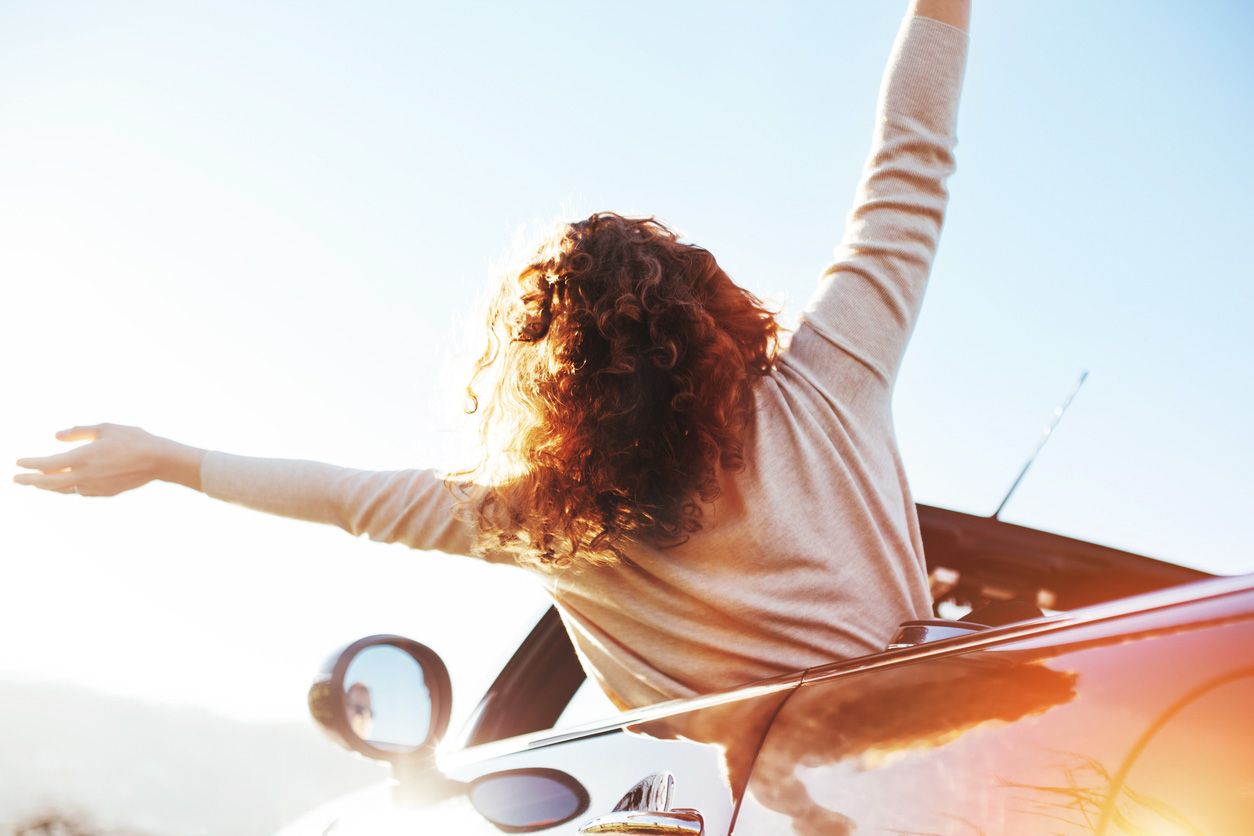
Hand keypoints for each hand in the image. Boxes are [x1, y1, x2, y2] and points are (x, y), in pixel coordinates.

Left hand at [14, 424, 204, 496]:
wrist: (159, 461)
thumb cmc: (133, 439)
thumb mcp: (105, 428)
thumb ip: (78, 432)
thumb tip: (56, 437)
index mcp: (82, 458)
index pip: (46, 464)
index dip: (29, 464)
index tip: (18, 463)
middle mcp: (84, 476)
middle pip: (48, 483)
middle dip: (30, 481)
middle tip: (16, 480)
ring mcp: (94, 487)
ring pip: (64, 489)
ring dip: (50, 486)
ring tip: (40, 483)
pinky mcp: (105, 493)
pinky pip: (81, 492)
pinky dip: (71, 488)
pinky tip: (70, 485)